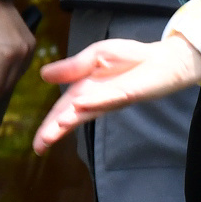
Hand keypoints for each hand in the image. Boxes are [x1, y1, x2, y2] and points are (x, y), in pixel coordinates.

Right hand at [33, 34, 200, 150]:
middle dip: (56, 130)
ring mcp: (113, 98)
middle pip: (72, 116)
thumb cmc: (131, 58)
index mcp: (85, 90)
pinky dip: (96, 100)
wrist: (163, 58)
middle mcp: (97, 98)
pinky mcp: (131, 93)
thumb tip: (43, 74)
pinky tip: (81, 105)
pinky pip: (112, 97)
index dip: (49, 125)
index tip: (38, 143)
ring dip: (72, 119)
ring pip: (89, 111)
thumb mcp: (95, 55)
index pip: (62, 109)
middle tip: (41, 146)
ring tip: (56, 126)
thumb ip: (72, 67)